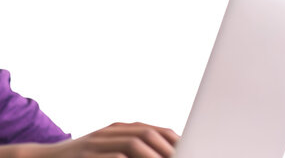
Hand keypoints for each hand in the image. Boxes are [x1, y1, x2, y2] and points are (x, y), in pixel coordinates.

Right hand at [36, 122, 179, 157]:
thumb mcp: (105, 149)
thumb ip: (128, 148)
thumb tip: (160, 151)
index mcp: (115, 130)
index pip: (152, 129)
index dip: (173, 138)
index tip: (189, 149)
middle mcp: (107, 134)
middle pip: (146, 134)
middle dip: (168, 148)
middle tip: (183, 157)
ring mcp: (95, 145)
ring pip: (132, 144)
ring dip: (153, 156)